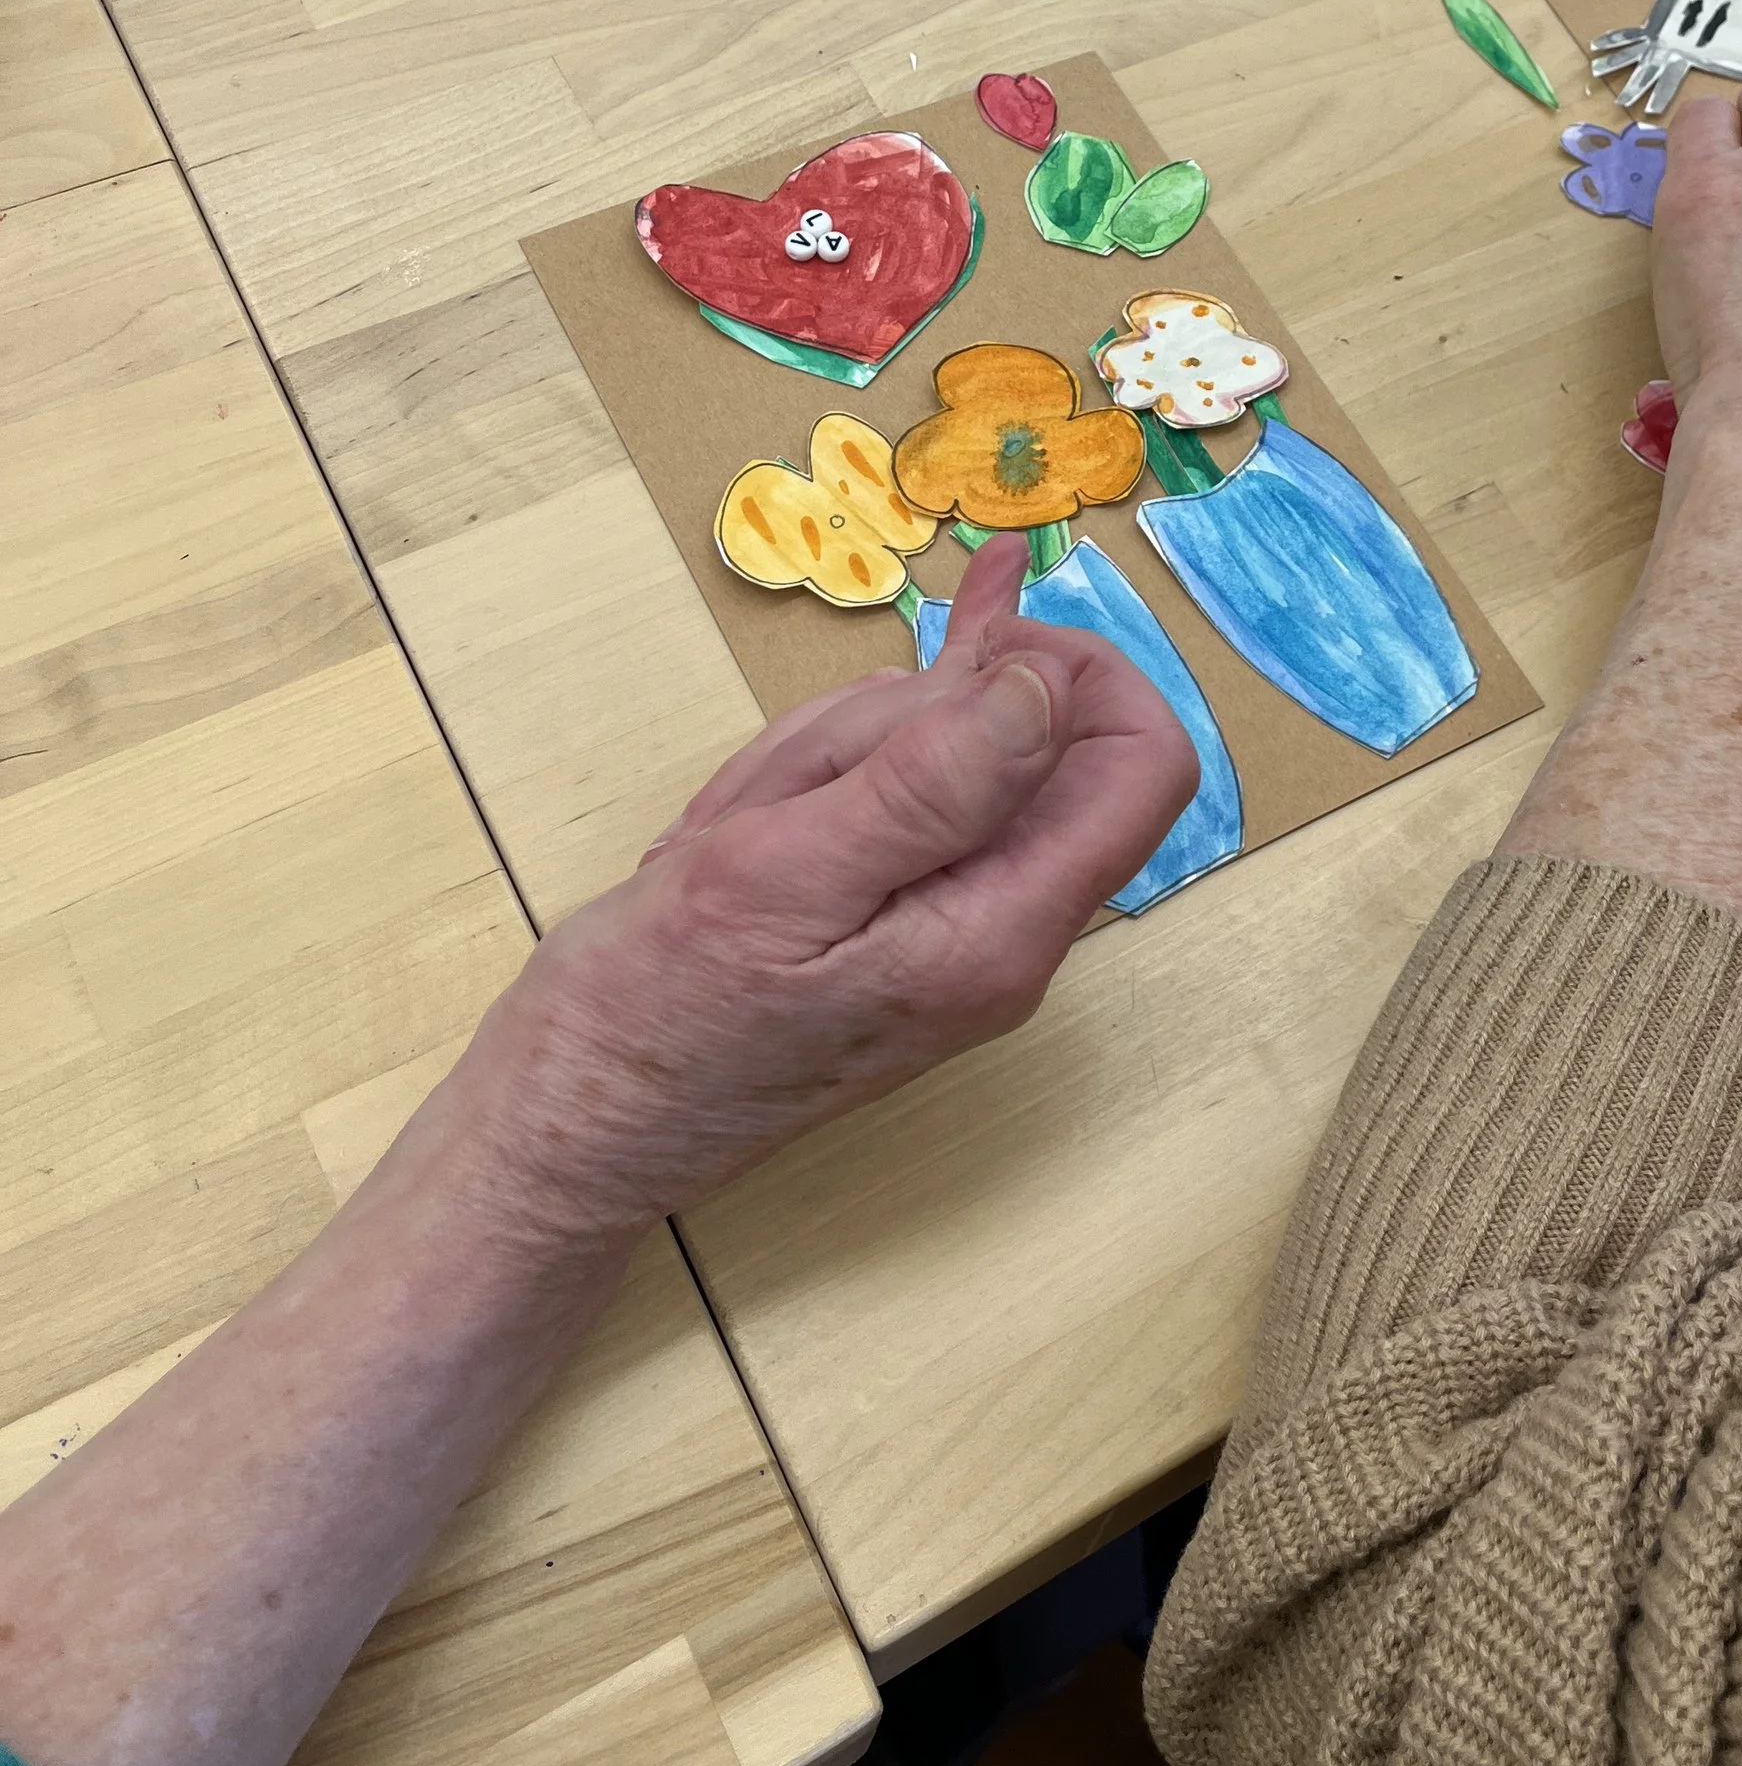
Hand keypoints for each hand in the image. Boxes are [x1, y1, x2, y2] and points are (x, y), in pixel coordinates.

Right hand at [445, 533, 1198, 1249]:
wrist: (573, 1126)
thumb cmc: (654, 1014)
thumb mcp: (780, 873)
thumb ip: (929, 785)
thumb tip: (1049, 686)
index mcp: (1002, 932)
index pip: (1144, 765)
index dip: (1083, 674)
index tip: (977, 646)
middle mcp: (1008, 936)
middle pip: (1045, 747)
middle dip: (934, 707)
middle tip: (802, 777)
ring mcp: (956, 931)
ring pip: (961, 760)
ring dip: (859, 744)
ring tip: (747, 823)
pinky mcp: (898, 921)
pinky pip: (911, 799)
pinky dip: (871, 747)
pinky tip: (931, 639)